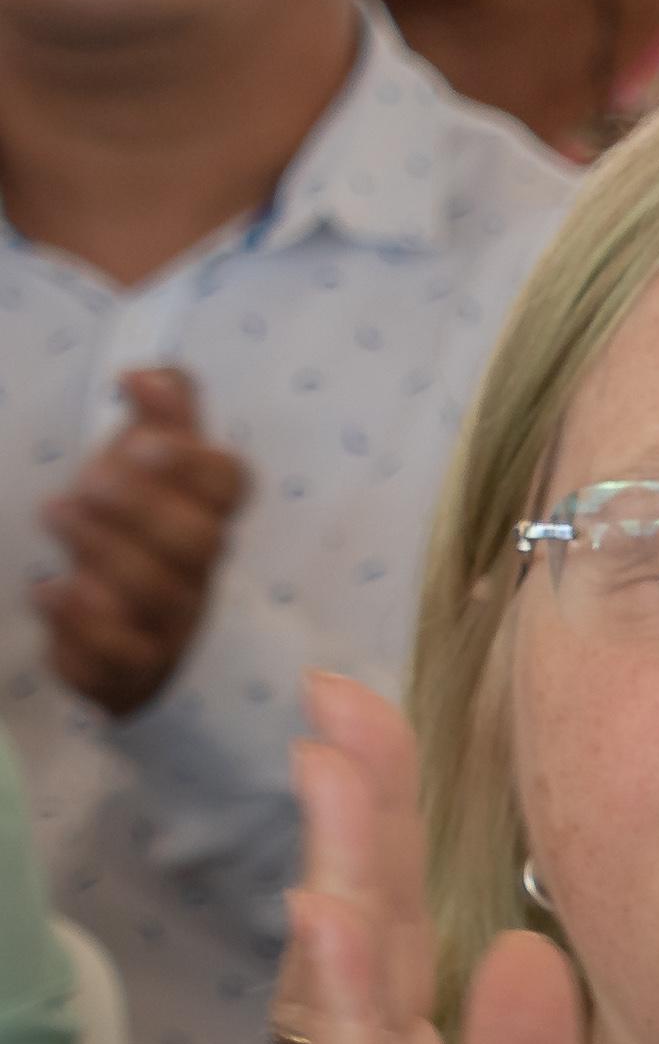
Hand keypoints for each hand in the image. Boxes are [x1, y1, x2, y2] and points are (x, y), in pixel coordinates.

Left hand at [36, 363, 245, 716]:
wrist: (111, 623)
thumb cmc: (127, 525)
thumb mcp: (139, 461)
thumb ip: (157, 412)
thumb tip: (141, 373)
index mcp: (202, 510)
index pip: (227, 485)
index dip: (193, 466)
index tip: (142, 441)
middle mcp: (196, 569)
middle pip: (196, 543)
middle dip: (141, 509)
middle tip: (86, 483)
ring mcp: (169, 623)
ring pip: (159, 598)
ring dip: (106, 554)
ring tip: (55, 514)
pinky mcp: (130, 670)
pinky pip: (120, 661)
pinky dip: (83, 628)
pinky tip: (46, 592)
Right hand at [244, 672, 637, 1043]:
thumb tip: (525, 953)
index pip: (383, 940)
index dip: (380, 833)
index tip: (379, 719)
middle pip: (340, 947)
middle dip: (341, 822)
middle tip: (338, 697)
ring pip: (331, 1005)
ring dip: (334, 883)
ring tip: (334, 772)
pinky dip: (347, 1016)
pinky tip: (340, 933)